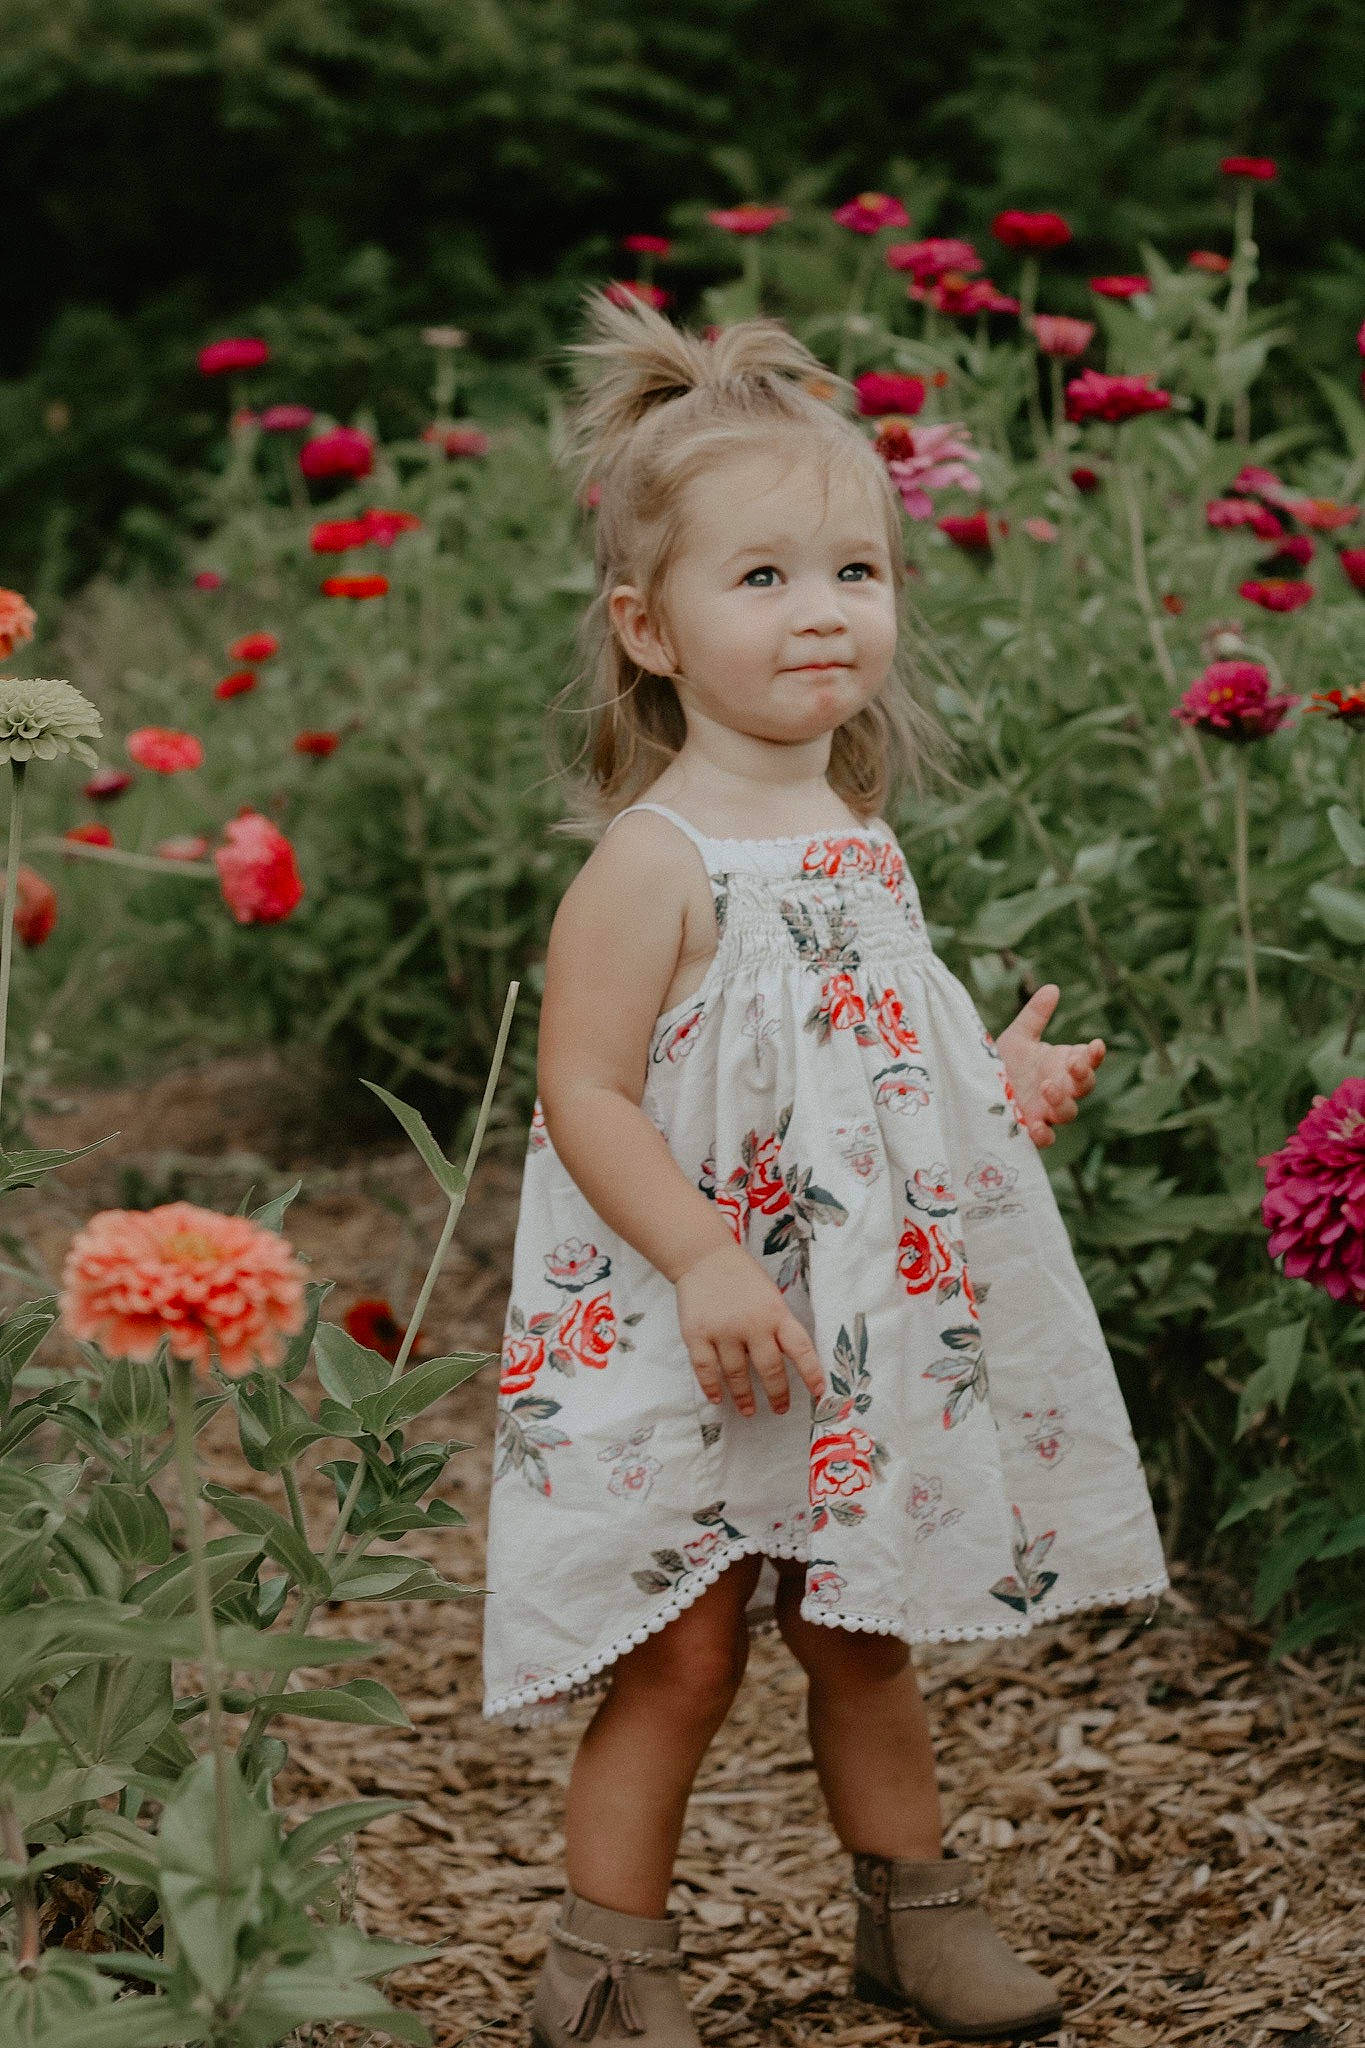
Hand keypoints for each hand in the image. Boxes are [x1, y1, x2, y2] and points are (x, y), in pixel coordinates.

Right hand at [674, 1242, 825, 1416]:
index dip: (812, 1373)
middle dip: (777, 1393)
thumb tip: (788, 1363)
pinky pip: (706, 1369)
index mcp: (776, 1313)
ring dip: (744, 1397)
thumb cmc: (743, 1279)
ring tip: (749, 1410)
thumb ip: (779, 1326)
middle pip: (769, 1369)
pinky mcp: (697, 1334)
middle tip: (780, 1409)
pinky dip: (712, 1387)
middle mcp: (752, 1324)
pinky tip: (718, 1398)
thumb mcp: (771, 1297)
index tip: (819, 1393)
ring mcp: (723, 1331)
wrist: (705, 1257)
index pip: (801, 1349)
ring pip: (737, 1374)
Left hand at [995, 984, 1104, 1149]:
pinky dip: (1044, 1135)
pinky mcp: (1030, 1128)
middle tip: (1074, 1065)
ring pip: (1068, 1112)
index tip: (1096, 1045)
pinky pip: (1045, 1138)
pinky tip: (1035, 1127)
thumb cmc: (1003, 1060)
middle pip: (1084, 1086)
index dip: (1095, 1055)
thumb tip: (1052, 988)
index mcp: (1064, 1065)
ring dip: (1062, 1101)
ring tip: (1047, 1087)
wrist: (976, 1084)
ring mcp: (1047, 1110)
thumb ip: (1035, 1015)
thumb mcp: (1018, 1036)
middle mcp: (1061, 1088)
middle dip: (1083, 1076)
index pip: (1089, 1060)